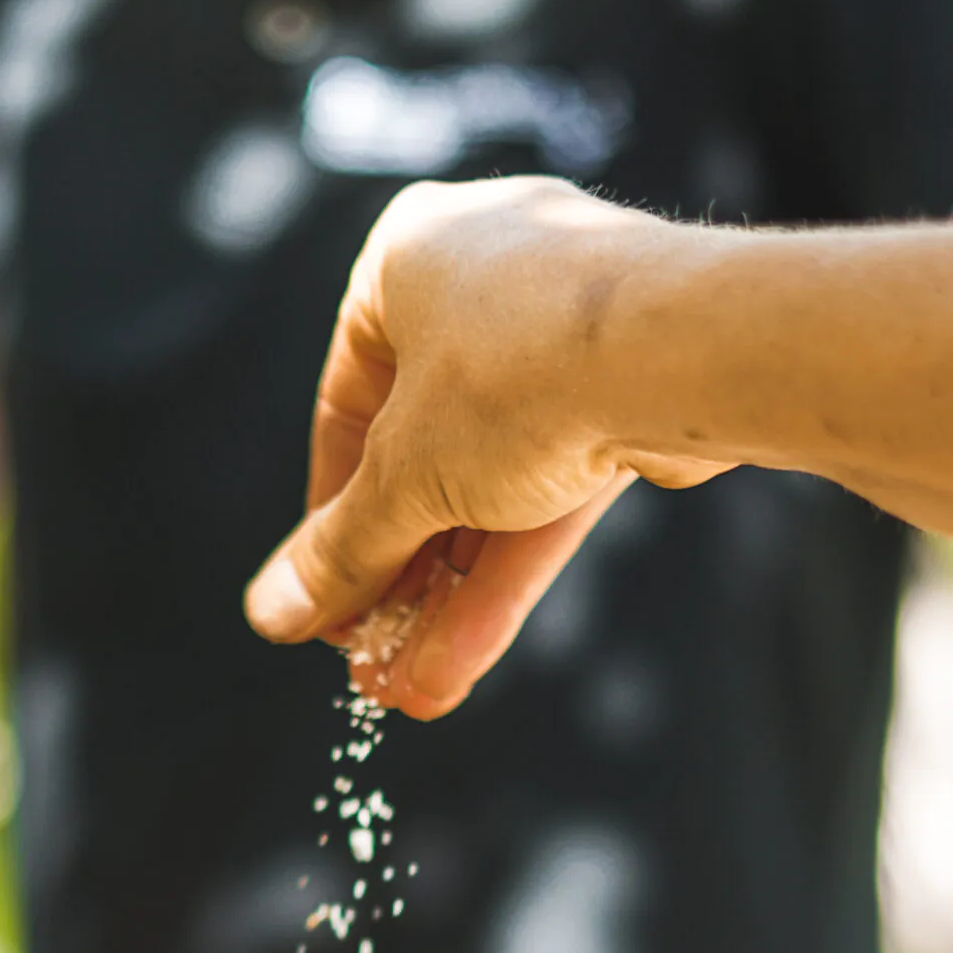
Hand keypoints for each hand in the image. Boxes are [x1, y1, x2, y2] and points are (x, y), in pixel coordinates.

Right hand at [244, 178, 729, 717]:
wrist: (681, 354)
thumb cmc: (517, 372)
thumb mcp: (404, 478)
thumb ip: (340, 553)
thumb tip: (271, 612)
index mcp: (406, 262)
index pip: (344, 410)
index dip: (330, 522)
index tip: (322, 601)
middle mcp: (484, 289)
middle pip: (420, 464)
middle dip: (396, 581)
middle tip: (367, 663)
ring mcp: (563, 345)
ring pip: (487, 493)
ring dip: (446, 601)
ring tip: (408, 690)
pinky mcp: (625, 403)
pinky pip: (546, 500)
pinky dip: (504, 581)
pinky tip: (459, 666)